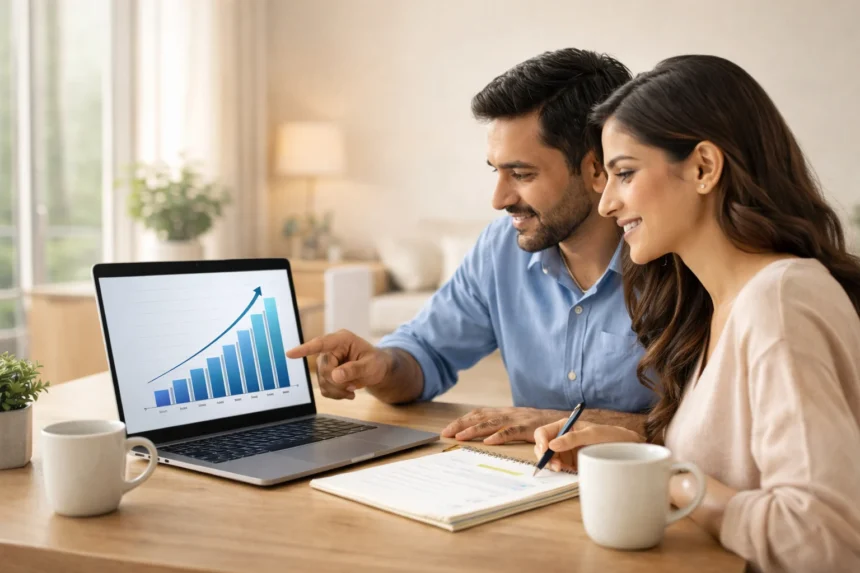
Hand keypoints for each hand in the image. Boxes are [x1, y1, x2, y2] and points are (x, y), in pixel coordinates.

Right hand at [286, 330, 389, 399]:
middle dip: (338, 382)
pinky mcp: (325, 374)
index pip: (321, 344)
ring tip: (353, 389)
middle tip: (354, 386)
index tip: (290, 354)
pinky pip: (324, 389)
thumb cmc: (375, 362)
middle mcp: (330, 349)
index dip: (305, 349)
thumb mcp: (370, 365)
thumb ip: (354, 369)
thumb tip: (335, 376)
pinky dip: (335, 394)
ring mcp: (326, 361)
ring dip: (338, 390)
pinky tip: (347, 393)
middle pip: (324, 369)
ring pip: (322, 381)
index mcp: (342, 340)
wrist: (376, 370)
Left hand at [440, 407, 568, 444]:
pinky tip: (488, 441)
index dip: (461, 421)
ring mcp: (517, 420)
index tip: (446, 430)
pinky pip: (511, 432)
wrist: (563, 420)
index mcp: (503, 413)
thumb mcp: (517, 424)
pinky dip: (499, 436)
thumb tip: (484, 439)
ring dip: (474, 430)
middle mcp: (507, 414)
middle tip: (445, 433)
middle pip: (479, 417)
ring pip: (491, 423)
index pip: (478, 414)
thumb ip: (502, 428)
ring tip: (460, 437)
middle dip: (461, 424)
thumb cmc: (538, 425)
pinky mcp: (528, 428)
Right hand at [533, 419, 644, 471]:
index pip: (543, 433)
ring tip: (562, 469)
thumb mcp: (593, 434)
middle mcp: (562, 439)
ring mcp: (566, 452)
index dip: (540, 441)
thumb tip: (551, 445)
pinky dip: (560, 471)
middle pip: (542, 448)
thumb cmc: (611, 436)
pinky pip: (560, 468)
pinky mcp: (572, 463)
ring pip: (549, 459)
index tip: (545, 451)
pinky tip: (567, 472)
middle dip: (545, 457)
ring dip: (552, 465)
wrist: (627, 449)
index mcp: (564, 427)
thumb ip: (572, 438)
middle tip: (556, 466)